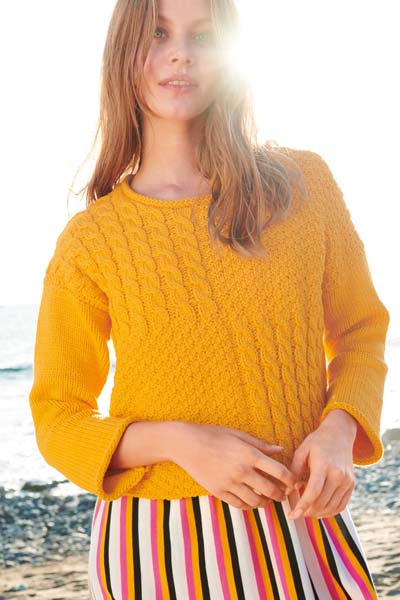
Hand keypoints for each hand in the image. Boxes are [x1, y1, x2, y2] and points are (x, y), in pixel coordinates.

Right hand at [170, 422, 298, 509]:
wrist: (187, 444)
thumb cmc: (214, 435)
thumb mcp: (239, 435)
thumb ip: (261, 445)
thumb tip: (280, 449)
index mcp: (249, 454)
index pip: (279, 471)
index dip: (291, 479)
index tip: (294, 482)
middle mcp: (242, 471)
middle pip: (270, 490)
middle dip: (280, 494)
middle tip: (283, 493)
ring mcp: (230, 483)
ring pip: (256, 501)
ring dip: (265, 502)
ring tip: (267, 498)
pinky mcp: (219, 492)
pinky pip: (240, 505)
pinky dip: (249, 505)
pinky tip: (251, 500)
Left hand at [287, 410, 356, 518]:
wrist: (340, 433)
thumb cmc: (318, 441)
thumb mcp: (302, 451)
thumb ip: (294, 471)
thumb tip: (287, 492)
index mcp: (324, 465)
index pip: (313, 492)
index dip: (302, 506)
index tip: (292, 515)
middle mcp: (338, 474)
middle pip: (322, 502)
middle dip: (307, 512)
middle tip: (296, 514)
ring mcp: (347, 481)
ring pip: (332, 507)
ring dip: (317, 514)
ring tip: (306, 512)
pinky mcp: (351, 485)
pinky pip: (341, 506)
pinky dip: (330, 512)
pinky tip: (319, 511)